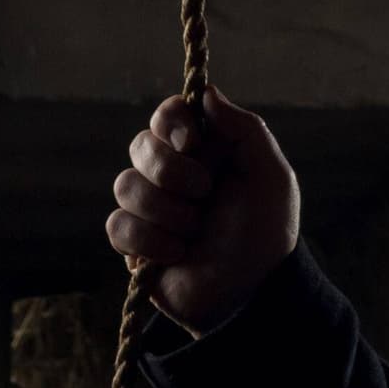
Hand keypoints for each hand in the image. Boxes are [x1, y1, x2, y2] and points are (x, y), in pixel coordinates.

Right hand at [104, 87, 301, 331]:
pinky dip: (147, 240)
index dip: (171, 121)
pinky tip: (175, 254)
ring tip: (193, 233)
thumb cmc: (267, 234)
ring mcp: (151, 209)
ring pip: (124, 185)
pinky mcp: (134, 244)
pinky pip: (117, 226)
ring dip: (164, 211)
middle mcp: (173, 175)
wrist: (251, 294)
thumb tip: (206, 93)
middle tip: (203, 195)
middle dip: (170, 171)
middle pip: (140, 146)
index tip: (191, 142)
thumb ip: (245, 128)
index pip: (168, 115)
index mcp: (204, 153)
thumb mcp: (271, 176)